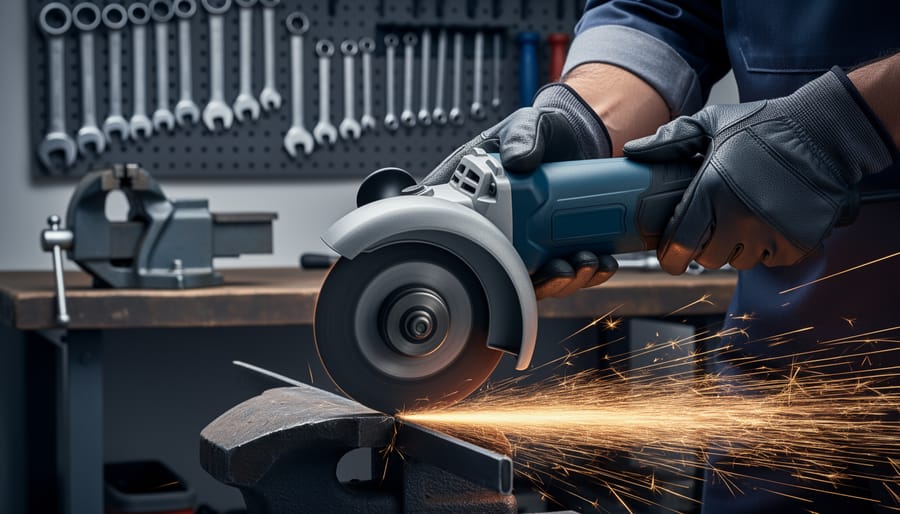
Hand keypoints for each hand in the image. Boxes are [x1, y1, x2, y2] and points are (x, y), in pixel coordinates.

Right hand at [421, 84, 616, 297]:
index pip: (462, 229)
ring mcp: (531, 238)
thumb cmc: (545, 130)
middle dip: (537, 279)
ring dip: (566, 281)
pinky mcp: (558, 243)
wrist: (581, 137)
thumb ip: (522, 135)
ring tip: (586, 262)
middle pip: (506, 269)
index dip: (476, 255)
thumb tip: (518, 160)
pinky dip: (588, 274)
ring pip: (539, 277)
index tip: (505, 260)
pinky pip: (568, 270)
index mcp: (481, 196)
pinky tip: (602, 262)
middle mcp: (503, 223)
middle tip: (561, 267)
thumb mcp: (528, 123)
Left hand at [624, 67, 894, 273]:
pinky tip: (772, 221)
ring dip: (740, 247)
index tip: (671, 255)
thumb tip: (634, 151)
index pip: (679, 245)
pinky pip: (773, 261)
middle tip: (717, 225)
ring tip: (747, 217)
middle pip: (709, 259)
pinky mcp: (799, 242)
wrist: (826, 131)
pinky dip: (770, 248)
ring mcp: (771, 232)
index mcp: (711, 190)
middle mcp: (739, 217)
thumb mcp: (713, 122)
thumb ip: (672, 139)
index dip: (671, 256)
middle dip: (708, 247)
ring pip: (741, 262)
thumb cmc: (766, 125)